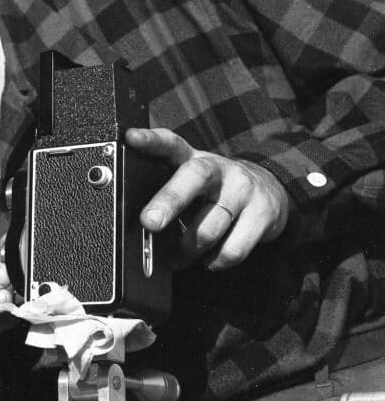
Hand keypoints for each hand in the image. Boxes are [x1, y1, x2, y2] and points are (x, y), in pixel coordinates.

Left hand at [126, 127, 290, 271]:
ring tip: (176, 259)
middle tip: (149, 222)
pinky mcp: (262, 215)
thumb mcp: (189, 180)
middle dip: (169, 200)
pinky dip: (214, 261)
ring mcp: (243, 189)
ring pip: (210, 227)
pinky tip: (208, 259)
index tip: (131, 138)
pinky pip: (232, 249)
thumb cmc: (214, 189)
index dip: (150, 139)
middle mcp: (218, 168)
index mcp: (192, 157)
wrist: (270, 192)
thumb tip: (140, 225)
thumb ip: (166, 190)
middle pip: (194, 177)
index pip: (170, 142)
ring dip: (187, 250)